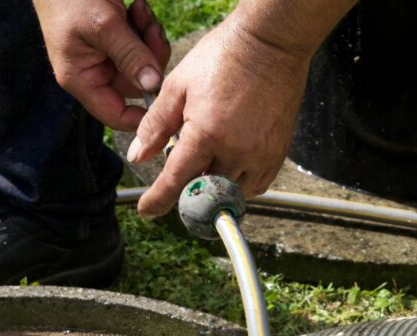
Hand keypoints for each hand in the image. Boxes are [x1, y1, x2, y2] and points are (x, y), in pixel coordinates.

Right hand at [32, 0, 170, 130]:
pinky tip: (138, 7)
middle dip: (150, 58)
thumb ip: (130, 55)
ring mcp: (106, 56)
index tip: (166, 99)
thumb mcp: (103, 25)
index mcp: (82, 79)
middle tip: (151, 28)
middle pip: (137, 85)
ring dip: (149, 37)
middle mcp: (94, 73)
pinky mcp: (116, 40)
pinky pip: (141, 44)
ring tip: (140, 10)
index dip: (142, 116)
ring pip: (144, 63)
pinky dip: (145, 26)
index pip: (116, 115)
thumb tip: (154, 85)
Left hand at [126, 15, 312, 216]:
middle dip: (188, 192)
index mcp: (206, 133)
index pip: (176, 181)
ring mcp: (260, 155)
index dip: (158, 201)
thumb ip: (155, 125)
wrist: (271, 44)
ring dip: (214, 189)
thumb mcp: (178, 86)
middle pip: (205, 193)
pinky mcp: (277, 154)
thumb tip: (138, 156)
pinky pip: (256, 186)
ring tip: (206, 165)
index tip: (147, 210)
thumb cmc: (223, 58)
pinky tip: (229, 166)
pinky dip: (238, 185)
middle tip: (180, 180)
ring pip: (231, 194)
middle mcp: (236, 151)